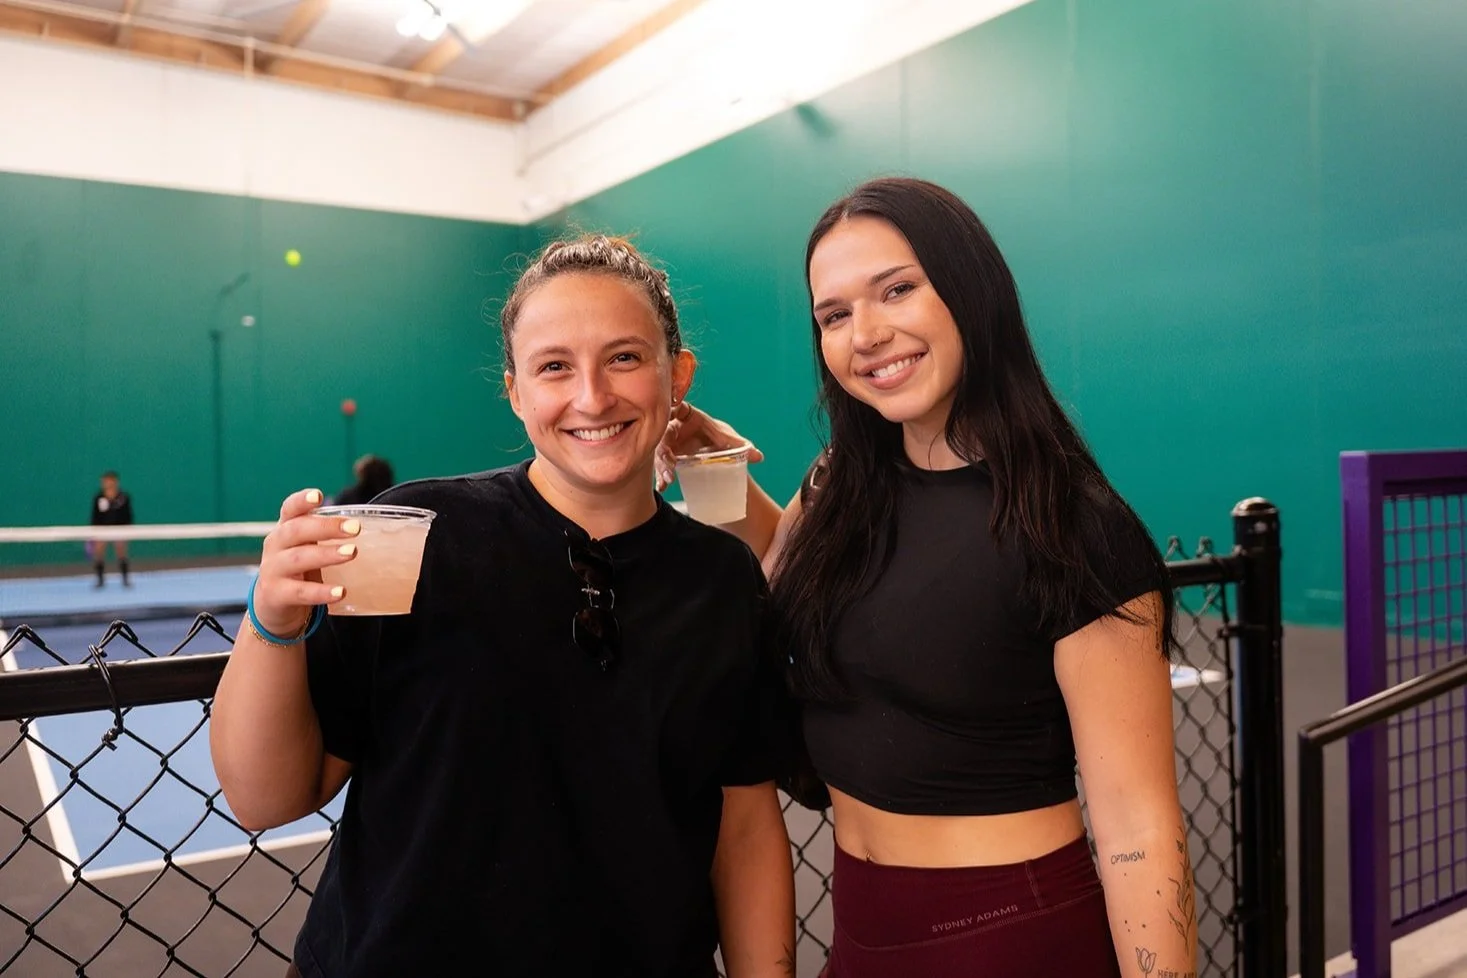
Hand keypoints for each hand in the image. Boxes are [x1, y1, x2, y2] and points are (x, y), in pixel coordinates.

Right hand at [252, 489, 357, 635]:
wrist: (272, 604)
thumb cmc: (298, 569)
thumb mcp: (307, 547)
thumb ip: (327, 535)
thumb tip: (373, 527)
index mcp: (285, 529)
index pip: (290, 509)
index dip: (301, 501)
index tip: (318, 495)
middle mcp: (276, 546)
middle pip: (296, 531)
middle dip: (326, 527)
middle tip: (355, 528)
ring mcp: (273, 570)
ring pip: (299, 559)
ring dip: (326, 554)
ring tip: (352, 553)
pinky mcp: (276, 594)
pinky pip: (300, 592)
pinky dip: (321, 592)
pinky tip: (340, 591)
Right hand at [655, 401, 763, 491]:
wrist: (716, 452)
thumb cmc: (720, 438)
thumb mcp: (730, 441)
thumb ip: (742, 447)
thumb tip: (758, 456)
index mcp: (690, 416)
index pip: (678, 409)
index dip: (672, 410)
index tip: (670, 416)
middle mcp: (676, 428)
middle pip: (665, 434)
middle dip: (665, 448)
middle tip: (671, 464)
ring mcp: (670, 443)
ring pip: (660, 452)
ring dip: (662, 465)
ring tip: (669, 480)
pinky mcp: (667, 458)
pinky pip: (661, 466)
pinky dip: (661, 477)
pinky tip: (662, 487)